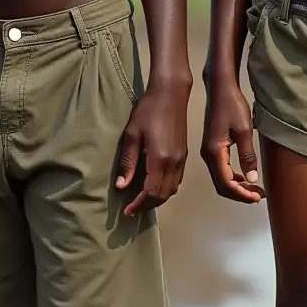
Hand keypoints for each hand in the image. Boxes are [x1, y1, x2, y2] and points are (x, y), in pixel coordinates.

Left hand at [116, 79, 190, 216]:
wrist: (171, 94)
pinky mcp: (184, 156)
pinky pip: (177, 181)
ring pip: (172, 190)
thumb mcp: (131, 135)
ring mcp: (181, 161)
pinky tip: (155, 186)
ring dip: (158, 199)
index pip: (151, 192)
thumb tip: (122, 186)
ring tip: (142, 200)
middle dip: (147, 206)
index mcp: (160, 160)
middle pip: (163, 196)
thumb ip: (128, 163)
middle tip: (132, 209)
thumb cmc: (148, 111)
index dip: (138, 205)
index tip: (127, 211)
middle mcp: (174, 164)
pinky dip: (166, 189)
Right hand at [200, 82, 263, 202]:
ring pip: (221, 180)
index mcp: (214, 153)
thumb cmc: (233, 106)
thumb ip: (248, 156)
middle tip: (259, 196)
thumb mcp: (244, 130)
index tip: (258, 197)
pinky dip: (233, 178)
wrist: (220, 88)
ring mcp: (208, 153)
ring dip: (237, 187)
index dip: (242, 194)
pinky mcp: (212, 149)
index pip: (227, 183)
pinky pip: (221, 171)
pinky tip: (245, 178)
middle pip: (222, 186)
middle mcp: (208, 157)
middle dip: (240, 194)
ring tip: (255, 189)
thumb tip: (252, 180)